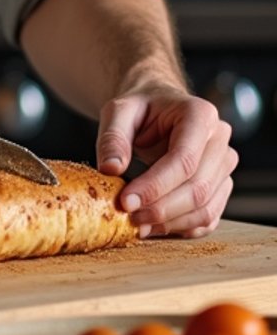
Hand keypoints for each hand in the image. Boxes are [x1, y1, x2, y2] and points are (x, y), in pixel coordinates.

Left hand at [95, 88, 237, 237]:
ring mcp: (224, 164)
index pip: (184, 160)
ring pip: (205, 208)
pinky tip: (155, 225)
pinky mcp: (221, 185)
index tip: (126, 201)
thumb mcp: (118, 111)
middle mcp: (220, 139)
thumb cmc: (141, 107)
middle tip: (128, 217)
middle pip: (198, 187)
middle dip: (160, 209)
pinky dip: (182, 228)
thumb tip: (110, 168)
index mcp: (200, 114)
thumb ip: (112, 137)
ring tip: (138, 223)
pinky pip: (209, 217)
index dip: (155, 186)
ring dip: (170, 223)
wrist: (158, 106)